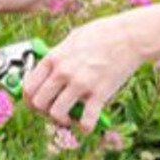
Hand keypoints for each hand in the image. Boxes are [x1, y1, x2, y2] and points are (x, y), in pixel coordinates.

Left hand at [23, 14, 142, 132]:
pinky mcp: (99, 94)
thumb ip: (59, 54)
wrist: (130, 36)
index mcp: (54, 57)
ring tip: (70, 117)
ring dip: (61, 120)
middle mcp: (63, 71)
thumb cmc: (104, 33)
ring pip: (56, 114)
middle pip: (38, 103)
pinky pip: (85, 121)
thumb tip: (49, 68)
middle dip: (43, 111)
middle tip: (54, 110)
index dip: (29, 99)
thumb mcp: (73, 38)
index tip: (37, 102)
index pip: (29, 86)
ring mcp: (80, 84)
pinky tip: (87, 123)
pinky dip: (85, 127)